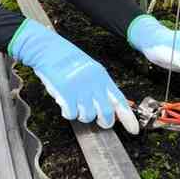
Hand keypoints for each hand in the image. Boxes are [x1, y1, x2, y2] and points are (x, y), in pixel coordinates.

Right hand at [9, 19, 138, 133]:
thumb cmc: (64, 57)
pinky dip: (68, 113)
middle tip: (100, 121)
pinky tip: (65, 106)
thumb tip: (104, 105)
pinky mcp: (65, 92)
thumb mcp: (88, 68)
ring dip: (81, 115)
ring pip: (87, 115)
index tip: (133, 129)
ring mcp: (79, 88)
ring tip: (75, 106)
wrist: (46, 49)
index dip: (128, 118)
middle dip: (104, 121)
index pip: (119, 100)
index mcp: (101, 75)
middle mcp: (93, 82)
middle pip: (106, 113)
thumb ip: (97, 85)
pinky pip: (71, 113)